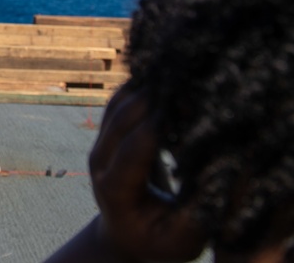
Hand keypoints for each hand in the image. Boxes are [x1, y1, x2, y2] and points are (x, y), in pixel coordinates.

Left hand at [89, 86, 208, 261]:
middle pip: (122, 117)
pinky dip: (145, 86)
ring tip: (182, 76)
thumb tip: (215, 173)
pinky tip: (170, 80)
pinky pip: (123, 98)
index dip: (158, 125)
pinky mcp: (108, 131)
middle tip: (189, 84)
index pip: (133, 149)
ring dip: (149, 86)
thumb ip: (196, 210)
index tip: (187, 107)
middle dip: (155, 97)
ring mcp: (100, 143)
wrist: (128, 233)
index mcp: (115, 189)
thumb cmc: (159, 238)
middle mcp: (100, 162)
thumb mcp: (181, 237)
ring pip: (119, 102)